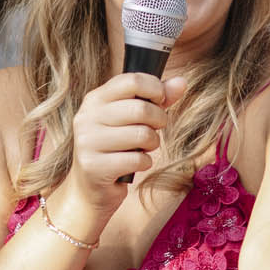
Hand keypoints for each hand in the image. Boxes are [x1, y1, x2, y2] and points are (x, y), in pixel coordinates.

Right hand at [62, 71, 189, 214]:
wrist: (89, 188)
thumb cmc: (116, 148)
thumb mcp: (133, 119)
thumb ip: (156, 99)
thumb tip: (182, 82)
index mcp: (95, 99)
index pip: (132, 80)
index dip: (155, 89)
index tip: (160, 101)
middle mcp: (87, 117)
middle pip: (141, 109)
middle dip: (159, 120)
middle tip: (156, 129)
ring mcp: (87, 142)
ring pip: (142, 134)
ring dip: (152, 143)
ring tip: (144, 147)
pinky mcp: (94, 166)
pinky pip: (137, 159)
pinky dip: (144, 162)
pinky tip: (134, 164)